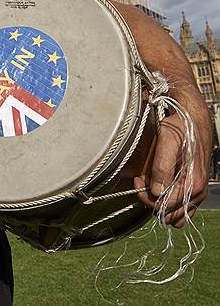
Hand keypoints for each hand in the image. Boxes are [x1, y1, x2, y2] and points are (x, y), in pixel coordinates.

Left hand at [135, 112, 208, 227]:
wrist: (193, 119)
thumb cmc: (180, 128)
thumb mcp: (167, 142)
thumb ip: (162, 168)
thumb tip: (156, 191)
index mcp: (193, 184)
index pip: (165, 207)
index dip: (146, 196)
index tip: (137, 179)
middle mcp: (197, 193)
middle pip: (169, 214)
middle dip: (151, 200)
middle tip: (141, 180)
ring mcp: (195, 192)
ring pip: (174, 214)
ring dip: (159, 202)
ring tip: (149, 183)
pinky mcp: (193, 188)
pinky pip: (180, 207)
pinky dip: (167, 201)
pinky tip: (158, 185)